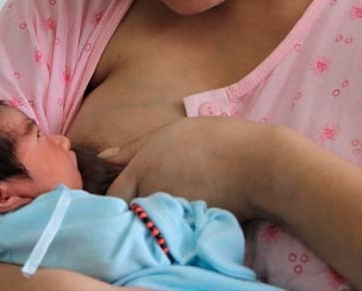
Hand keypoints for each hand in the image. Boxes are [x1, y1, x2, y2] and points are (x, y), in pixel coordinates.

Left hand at [102, 117, 284, 219]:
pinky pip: (171, 230)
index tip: (126, 194)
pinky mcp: (189, 227)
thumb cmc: (216, 139)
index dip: (118, 196)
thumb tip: (103, 156)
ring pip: (151, 221)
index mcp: (141, 168)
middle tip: (150, 198)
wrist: (258, 164)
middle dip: (134, 209)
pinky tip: (188, 212)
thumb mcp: (170, 132)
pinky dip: (174, 226)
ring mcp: (169, 212)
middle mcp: (150, 193)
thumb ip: (133, 147)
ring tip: (174, 200)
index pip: (114, 195)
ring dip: (154, 216)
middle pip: (130, 211)